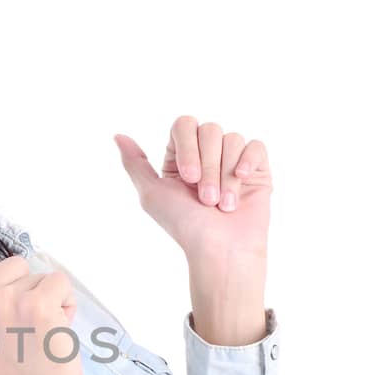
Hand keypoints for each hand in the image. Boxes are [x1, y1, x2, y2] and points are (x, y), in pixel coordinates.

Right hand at [0, 246, 89, 374]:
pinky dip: (65, 306)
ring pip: (36, 274)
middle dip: (20, 293)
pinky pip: (60, 282)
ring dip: (44, 301)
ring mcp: (1, 303)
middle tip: (16, 333)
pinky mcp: (37, 307)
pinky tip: (53, 334)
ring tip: (34, 336)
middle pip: (10, 264)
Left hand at [114, 116, 271, 265]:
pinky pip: (256, 146)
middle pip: (210, 130)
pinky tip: (242, 178)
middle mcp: (207, 154)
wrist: (221, 250)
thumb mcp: (152, 194)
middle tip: (206, 199)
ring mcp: (232, 160)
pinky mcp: (256, 169)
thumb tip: (117, 136)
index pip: (184, 124)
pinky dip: (248, 161)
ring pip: (232, 140)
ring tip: (223, 205)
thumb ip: (134, 163)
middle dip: (208, 167)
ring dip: (226, 176)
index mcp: (181, 156)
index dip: (187, 147)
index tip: (187, 178)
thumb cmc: (185, 226)